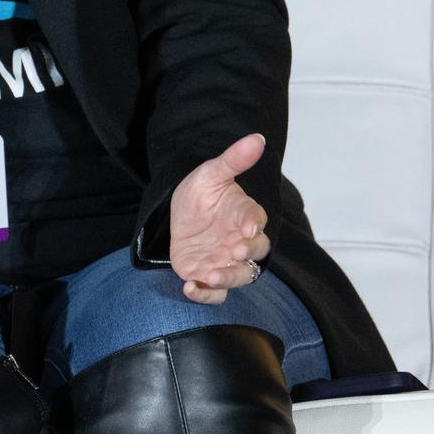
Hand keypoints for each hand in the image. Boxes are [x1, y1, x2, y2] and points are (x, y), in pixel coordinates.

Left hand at [169, 133, 271, 303]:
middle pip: (254, 255)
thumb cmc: (202, 192)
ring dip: (226, 278)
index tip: (247, 226)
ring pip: (237, 277)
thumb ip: (233, 160)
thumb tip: (256, 138)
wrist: (177, 212)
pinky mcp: (208, 276)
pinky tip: (189, 287)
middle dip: (245, 256)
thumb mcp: (212, 173)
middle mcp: (240, 241)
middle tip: (234, 252)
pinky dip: (205, 295)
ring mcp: (225, 261)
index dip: (252, 223)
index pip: (255, 220)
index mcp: (244, 215)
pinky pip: (214, 294)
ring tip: (208, 275)